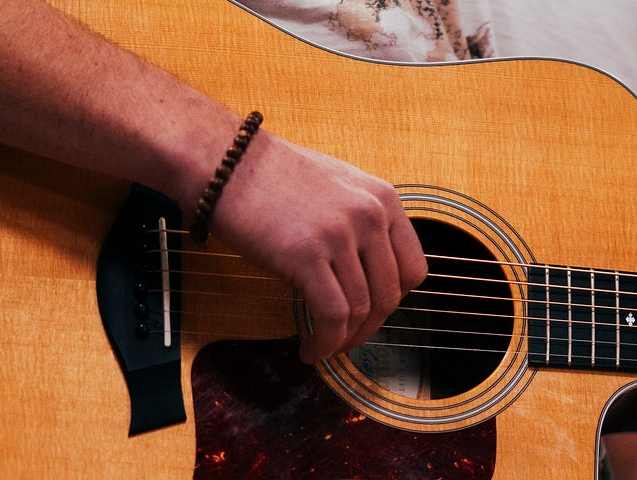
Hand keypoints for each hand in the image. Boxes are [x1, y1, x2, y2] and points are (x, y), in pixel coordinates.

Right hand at [207, 131, 426, 362]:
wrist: (224, 161)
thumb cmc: (271, 175)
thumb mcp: (338, 186)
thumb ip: (363, 221)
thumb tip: (371, 269)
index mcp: (383, 198)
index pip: (413, 268)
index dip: (394, 302)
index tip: (373, 315)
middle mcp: (371, 214)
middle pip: (389, 294)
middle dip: (369, 328)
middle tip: (346, 340)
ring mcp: (341, 234)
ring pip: (361, 309)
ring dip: (343, 340)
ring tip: (322, 348)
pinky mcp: (307, 255)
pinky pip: (331, 314)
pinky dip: (324, 341)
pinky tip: (309, 348)